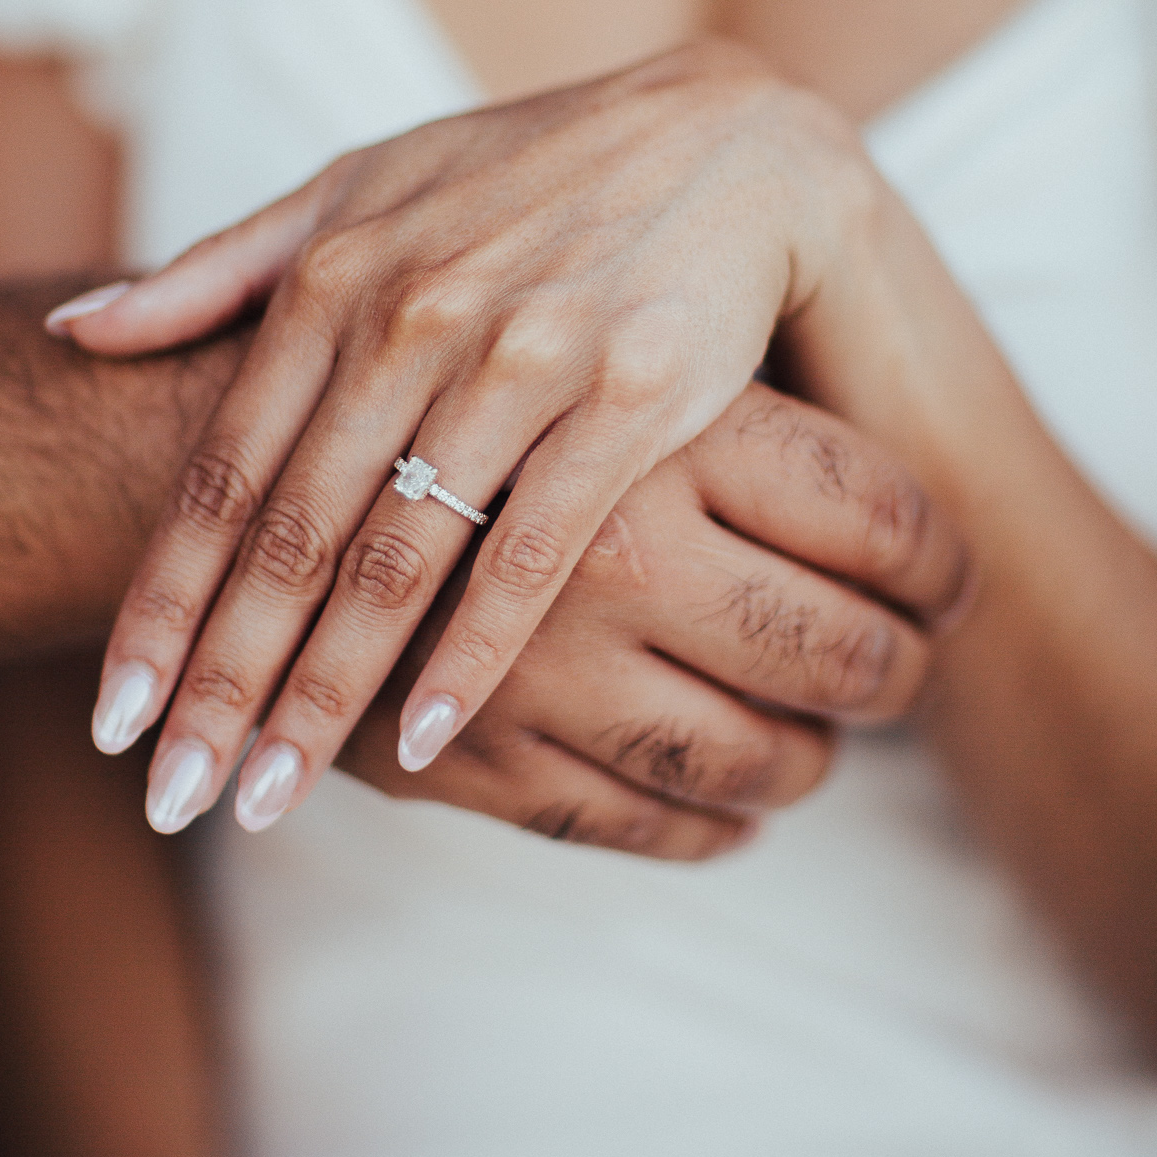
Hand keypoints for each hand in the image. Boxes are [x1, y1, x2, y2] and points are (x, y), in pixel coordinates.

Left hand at [54, 42, 880, 831]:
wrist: (724, 140)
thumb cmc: (526, 173)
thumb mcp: (357, 187)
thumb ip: (218, 266)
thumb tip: (76, 328)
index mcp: (333, 282)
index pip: (219, 475)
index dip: (159, 605)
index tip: (113, 718)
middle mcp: (408, 322)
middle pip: (290, 539)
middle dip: (223, 681)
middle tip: (175, 798)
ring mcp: (517, 362)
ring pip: (395, 560)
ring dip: (324, 693)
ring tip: (270, 801)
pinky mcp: (625, 400)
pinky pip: (531, 550)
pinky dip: (474, 650)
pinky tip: (425, 739)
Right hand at [340, 385, 967, 854]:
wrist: (208, 452)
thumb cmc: (418, 378)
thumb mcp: (566, 326)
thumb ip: (719, 381)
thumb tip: (869, 464)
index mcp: (663, 422)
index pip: (878, 514)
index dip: (939, 565)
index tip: (947, 587)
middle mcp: (622, 544)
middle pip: (841, 650)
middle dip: (894, 677)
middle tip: (904, 674)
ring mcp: (551, 664)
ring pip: (755, 757)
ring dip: (809, 766)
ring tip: (821, 747)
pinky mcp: (480, 758)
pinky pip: (645, 824)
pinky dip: (710, 831)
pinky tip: (733, 814)